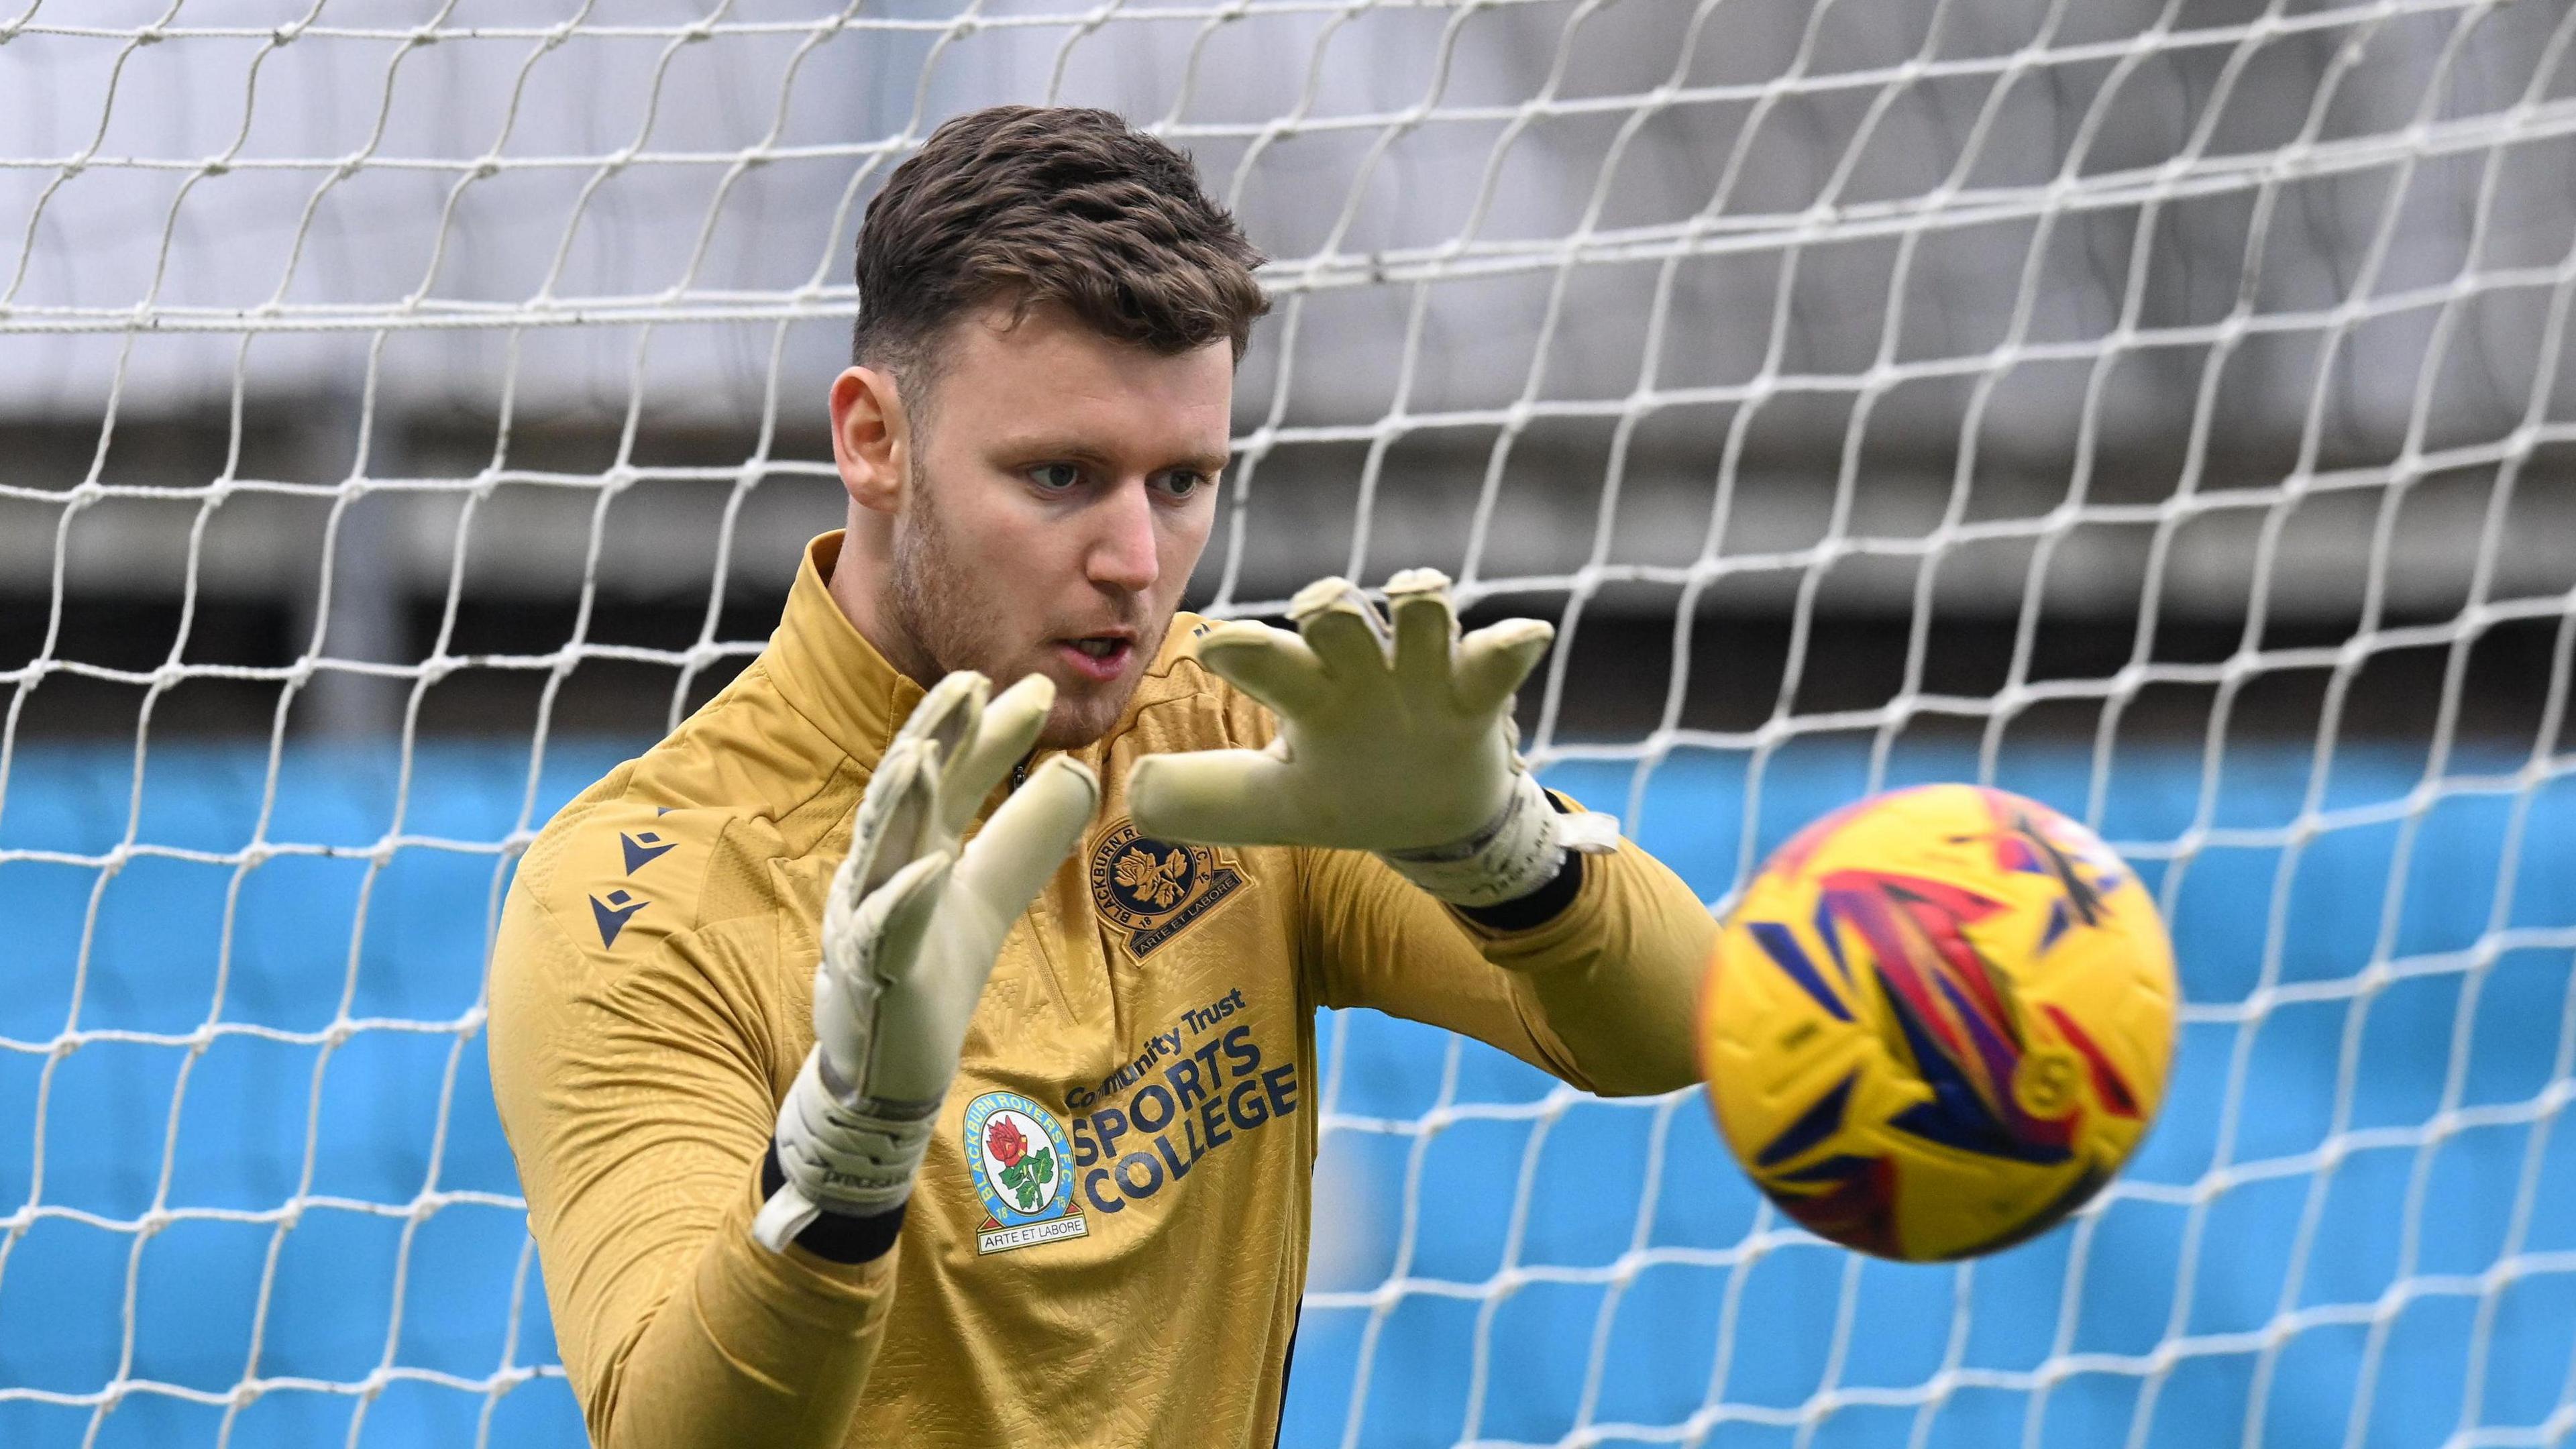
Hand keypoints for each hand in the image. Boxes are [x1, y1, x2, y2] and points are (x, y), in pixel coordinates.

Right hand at [754, 671, 1096, 1251]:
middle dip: (934, 734)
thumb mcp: (989, 895)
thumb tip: (1080, 773)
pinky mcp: (872, 976)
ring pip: (877, 848)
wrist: (888, 1069)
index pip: (951, 776)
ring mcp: (867, 919)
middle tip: (974, 681)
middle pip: (905, 791)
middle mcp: (882, 869)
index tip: (1039, 689)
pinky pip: (882, 932)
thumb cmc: (931, 971)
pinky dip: (904, 898)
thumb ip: (1026, 837)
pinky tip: (933, 866)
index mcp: (913, 844)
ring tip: (927, 751)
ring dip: (899, 799)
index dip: (988, 732)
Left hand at [1126, 569, 1614, 907]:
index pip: (1265, 660)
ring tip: (1416, 593)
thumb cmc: (1344, 790)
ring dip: (1418, 602)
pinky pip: (1498, 658)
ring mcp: (1421, 672)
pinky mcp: (1476, 690)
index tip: (1219, 648)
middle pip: (1340, 615)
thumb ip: (1209, 795)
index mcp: (1305, 690)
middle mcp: (1359, 667)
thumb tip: (1133, 798)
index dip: (1244, 650)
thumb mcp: (1274, 803)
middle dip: (1330, 605)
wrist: (1433, 812)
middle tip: (1318, 606)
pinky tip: (1523, 634)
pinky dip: (1511, 643)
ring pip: (1420, 616)